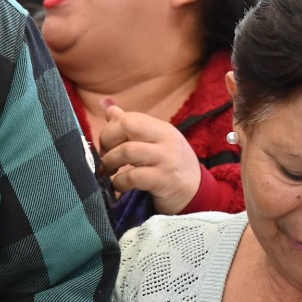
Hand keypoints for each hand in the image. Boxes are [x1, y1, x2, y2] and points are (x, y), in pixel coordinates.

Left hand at [99, 100, 202, 214]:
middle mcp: (166, 140)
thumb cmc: (171, 167)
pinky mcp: (164, 180)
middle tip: (105, 157)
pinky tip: (119, 186)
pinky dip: (119, 182)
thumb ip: (132, 126)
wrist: (197, 195)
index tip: (106, 147)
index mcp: (161, 128)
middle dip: (107, 141)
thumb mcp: (155, 143)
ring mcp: (166, 159)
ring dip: (110, 162)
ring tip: (109, 172)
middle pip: (127, 126)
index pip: (128, 118)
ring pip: (127, 150)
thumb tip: (107, 106)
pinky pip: (133, 177)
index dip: (109, 131)